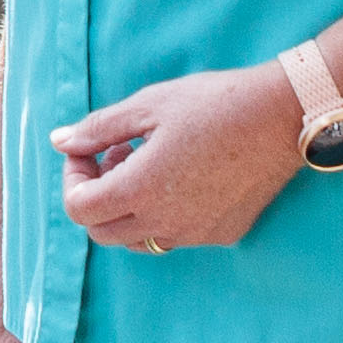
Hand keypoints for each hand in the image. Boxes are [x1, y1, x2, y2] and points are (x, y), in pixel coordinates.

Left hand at [50, 64, 306, 257]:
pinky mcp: (223, 234)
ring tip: (149, 162)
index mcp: (141, 190)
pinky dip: (164, 213)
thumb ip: (98, 128)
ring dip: (128, 208)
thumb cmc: (215, 103)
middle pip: (102, 231)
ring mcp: (196, 234)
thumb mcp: (148, 105)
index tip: (88, 150)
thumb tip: (59, 141)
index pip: (78, 209)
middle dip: (96, 195)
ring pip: (139, 238)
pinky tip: (184, 175)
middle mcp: (166, 223)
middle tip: (115, 155)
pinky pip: (177, 235)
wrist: (284, 117)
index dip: (73, 178)